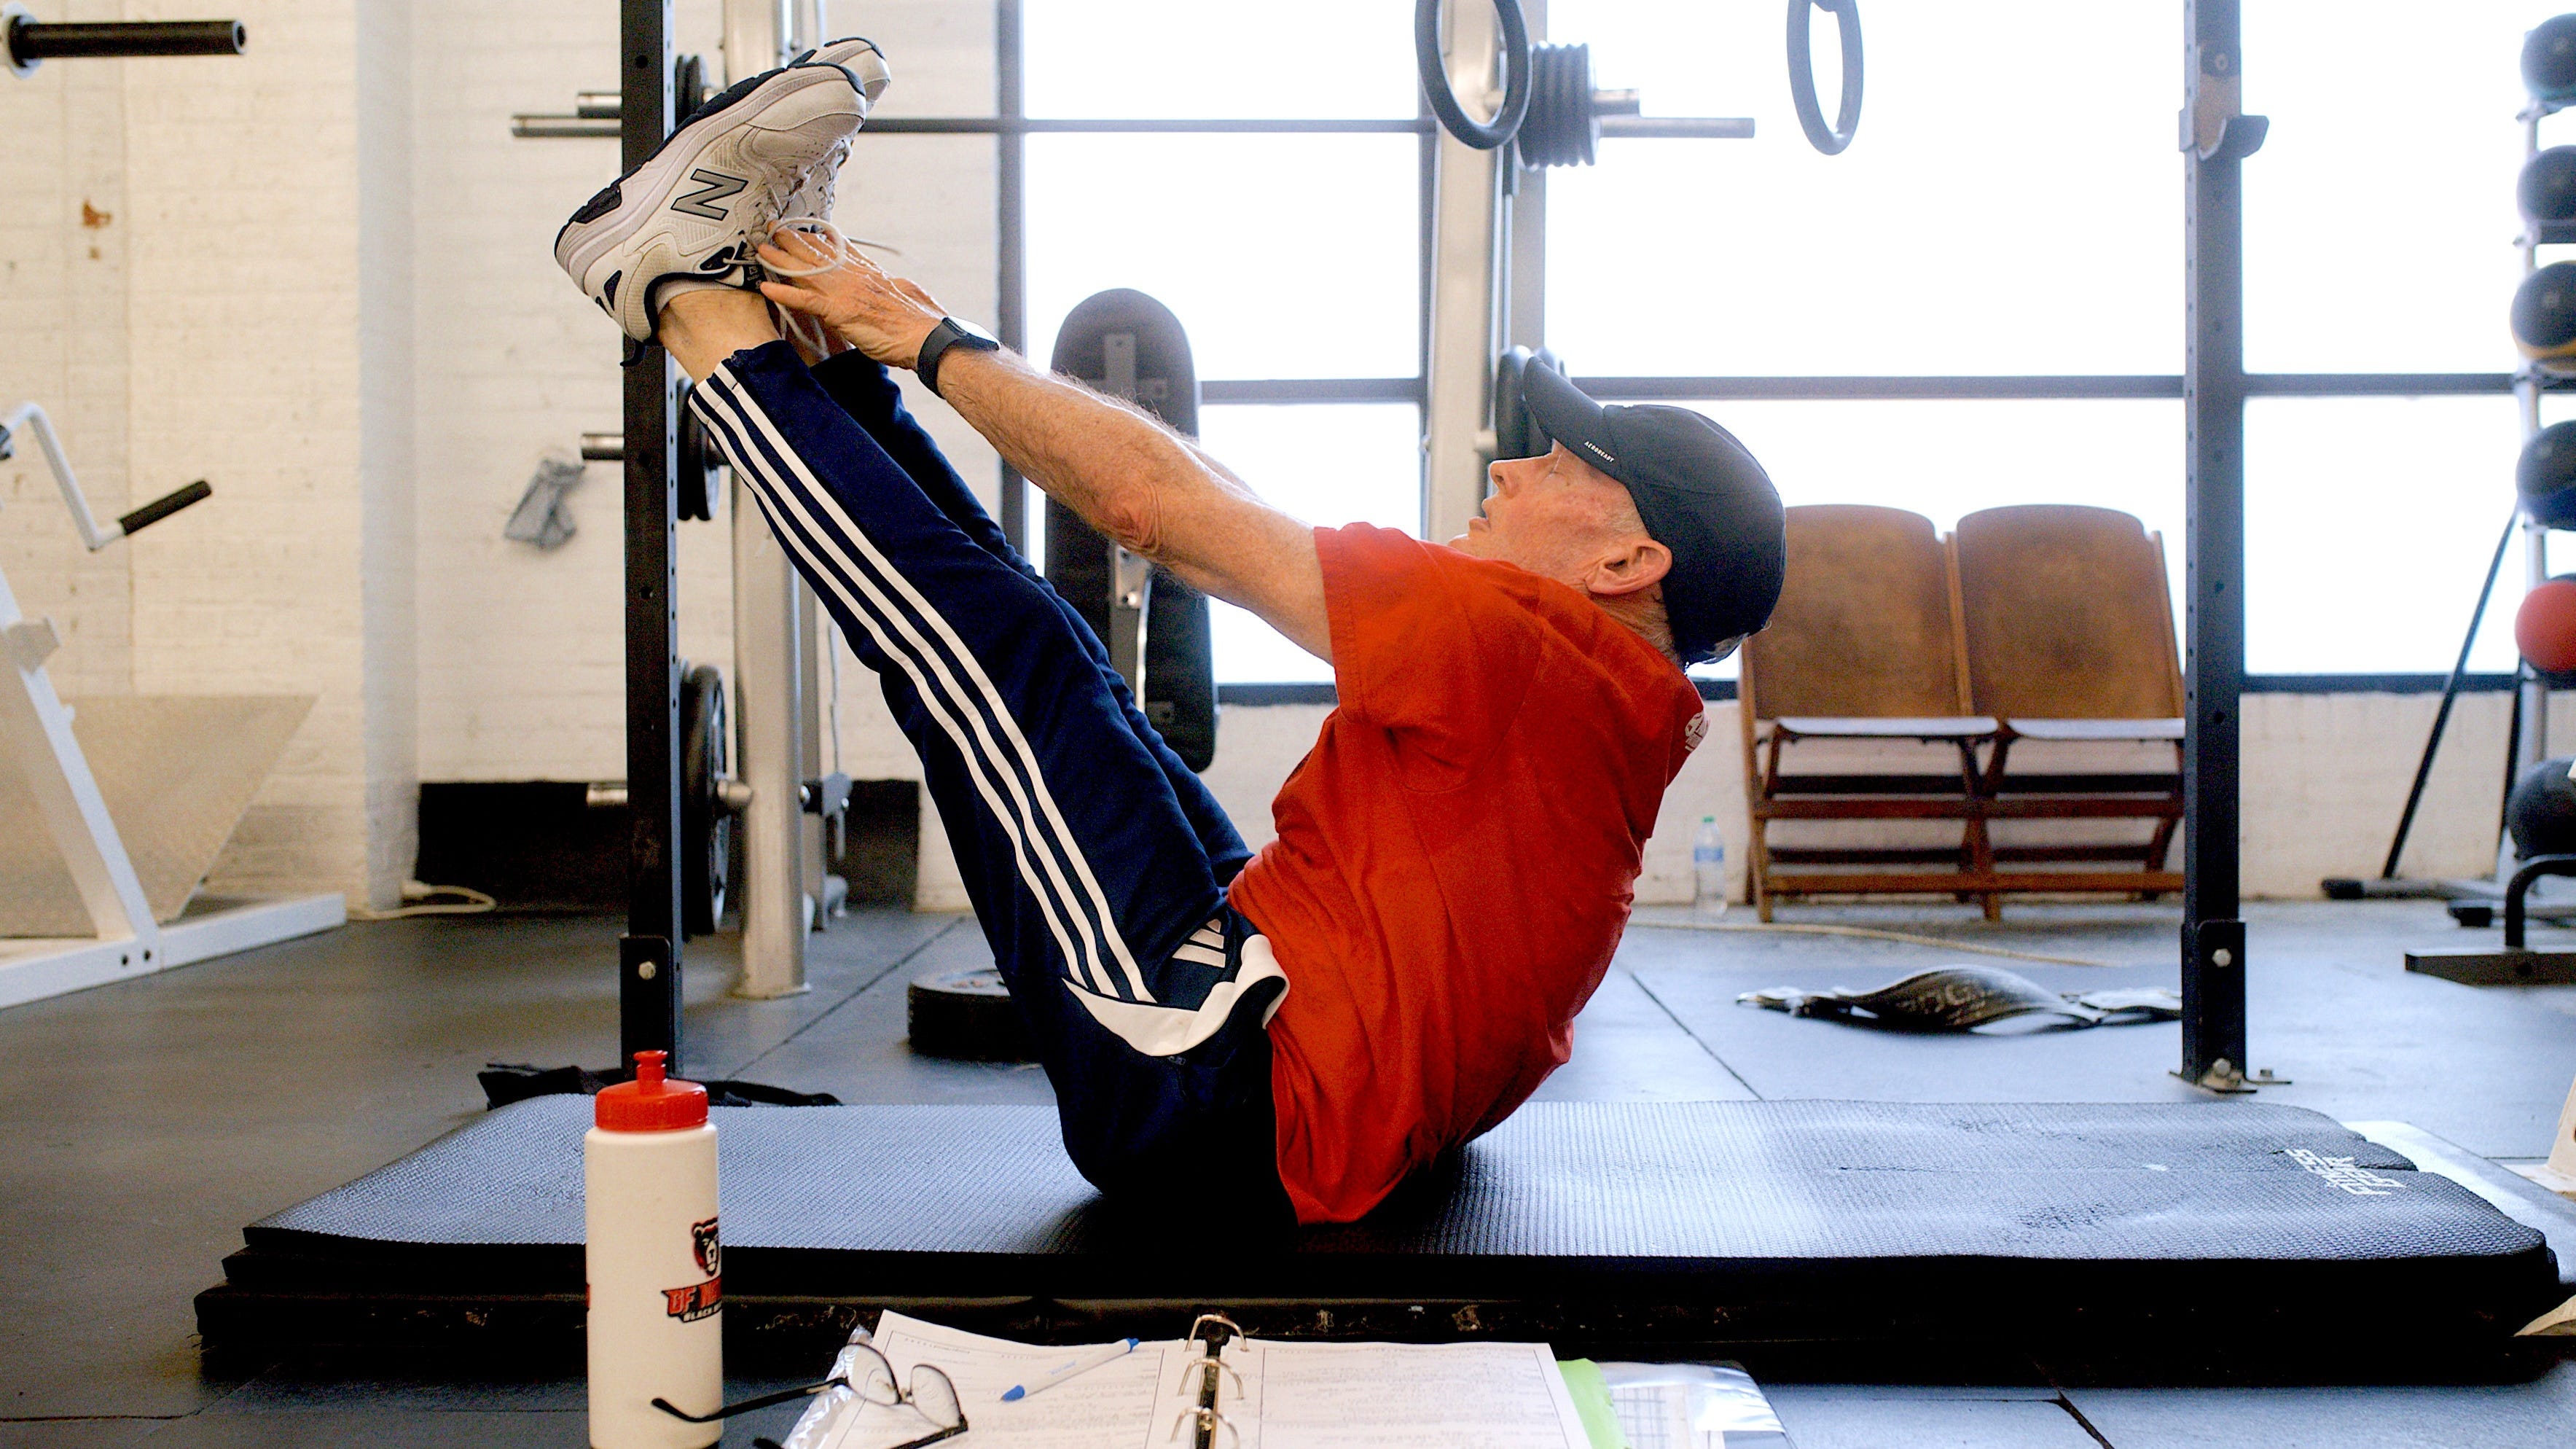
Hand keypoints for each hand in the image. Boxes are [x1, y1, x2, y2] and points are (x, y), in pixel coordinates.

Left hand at [755, 231, 947, 370]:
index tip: (808, 229)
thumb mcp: (909, 295)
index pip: (842, 250)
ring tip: (763, 249)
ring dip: (781, 259)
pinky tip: (767, 287)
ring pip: (806, 270)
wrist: (927, 337)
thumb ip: (895, 289)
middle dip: (794, 239)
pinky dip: (785, 293)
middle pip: (818, 253)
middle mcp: (855, 277)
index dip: (821, 238)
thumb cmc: (923, 323)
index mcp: (872, 273)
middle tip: (775, 228)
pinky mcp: (839, 311)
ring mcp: (845, 292)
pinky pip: (805, 300)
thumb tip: (898, 288)